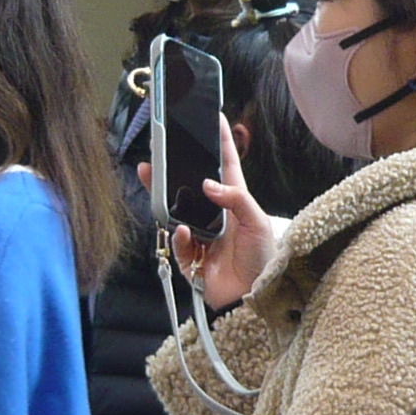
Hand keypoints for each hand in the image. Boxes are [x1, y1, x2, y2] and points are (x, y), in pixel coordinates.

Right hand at [136, 114, 275, 310]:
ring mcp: (200, 233)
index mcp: (234, 200)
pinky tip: (185, 233)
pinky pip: (177, 241)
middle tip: (161, 147)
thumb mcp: (256, 221)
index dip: (221, 141)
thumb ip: (235, 198)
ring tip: (152, 174)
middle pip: (190, 183)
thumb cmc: (263, 258)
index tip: (215, 117)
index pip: (226, 165)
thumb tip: (207, 184)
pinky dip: (180, 237)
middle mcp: (214, 213)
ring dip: (162, 193)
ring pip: (174, 208)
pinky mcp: (189, 256)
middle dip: (175, 165)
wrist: (254, 297)